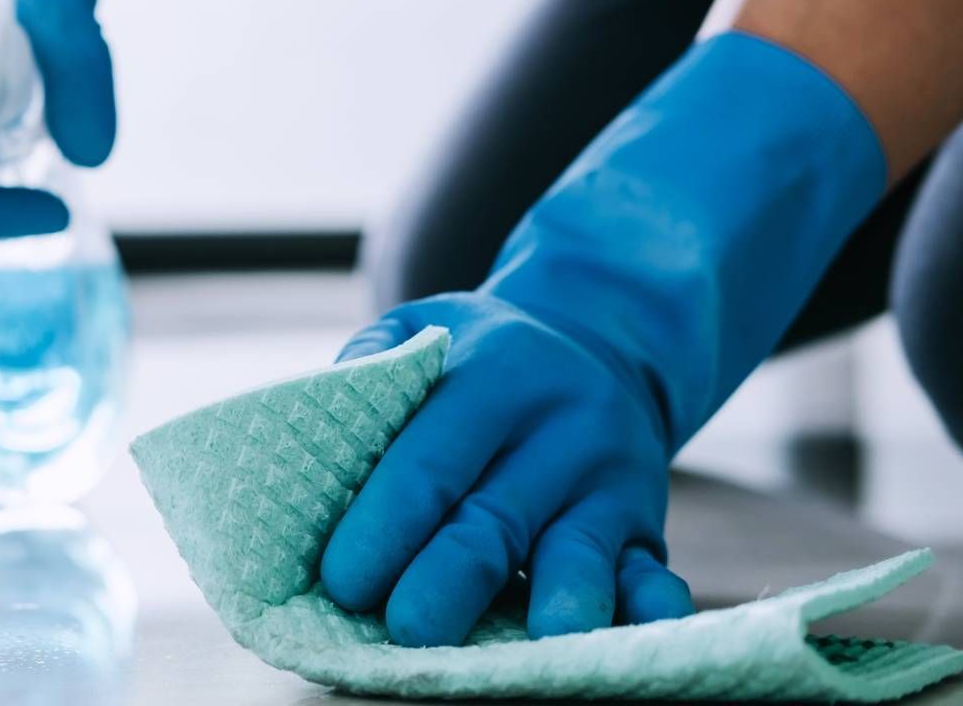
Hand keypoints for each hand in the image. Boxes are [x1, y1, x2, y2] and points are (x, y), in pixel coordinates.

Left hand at [321, 293, 694, 645]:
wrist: (598, 343)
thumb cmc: (476, 355)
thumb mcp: (424, 328)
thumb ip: (372, 363)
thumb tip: (317, 437)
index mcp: (493, 375)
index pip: (431, 460)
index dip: (387, 522)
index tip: (343, 580)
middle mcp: (559, 427)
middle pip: (496, 518)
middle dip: (451, 578)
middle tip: (408, 629)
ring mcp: (610, 480)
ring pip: (578, 550)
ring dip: (559, 599)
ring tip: (538, 642)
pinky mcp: (643, 527)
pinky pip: (652, 571)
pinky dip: (649, 607)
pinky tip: (639, 632)